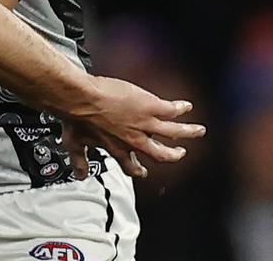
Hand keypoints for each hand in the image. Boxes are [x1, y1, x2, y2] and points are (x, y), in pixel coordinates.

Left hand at [60, 75, 205, 179]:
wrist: (81, 98)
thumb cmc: (76, 117)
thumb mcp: (75, 143)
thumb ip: (79, 160)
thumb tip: (79, 174)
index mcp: (118, 149)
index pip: (131, 166)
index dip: (137, 170)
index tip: (141, 170)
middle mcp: (136, 140)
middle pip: (161, 153)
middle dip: (173, 155)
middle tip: (180, 154)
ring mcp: (146, 124)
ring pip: (175, 132)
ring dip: (188, 132)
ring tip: (198, 131)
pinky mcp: (152, 106)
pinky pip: (172, 109)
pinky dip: (181, 108)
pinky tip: (186, 105)